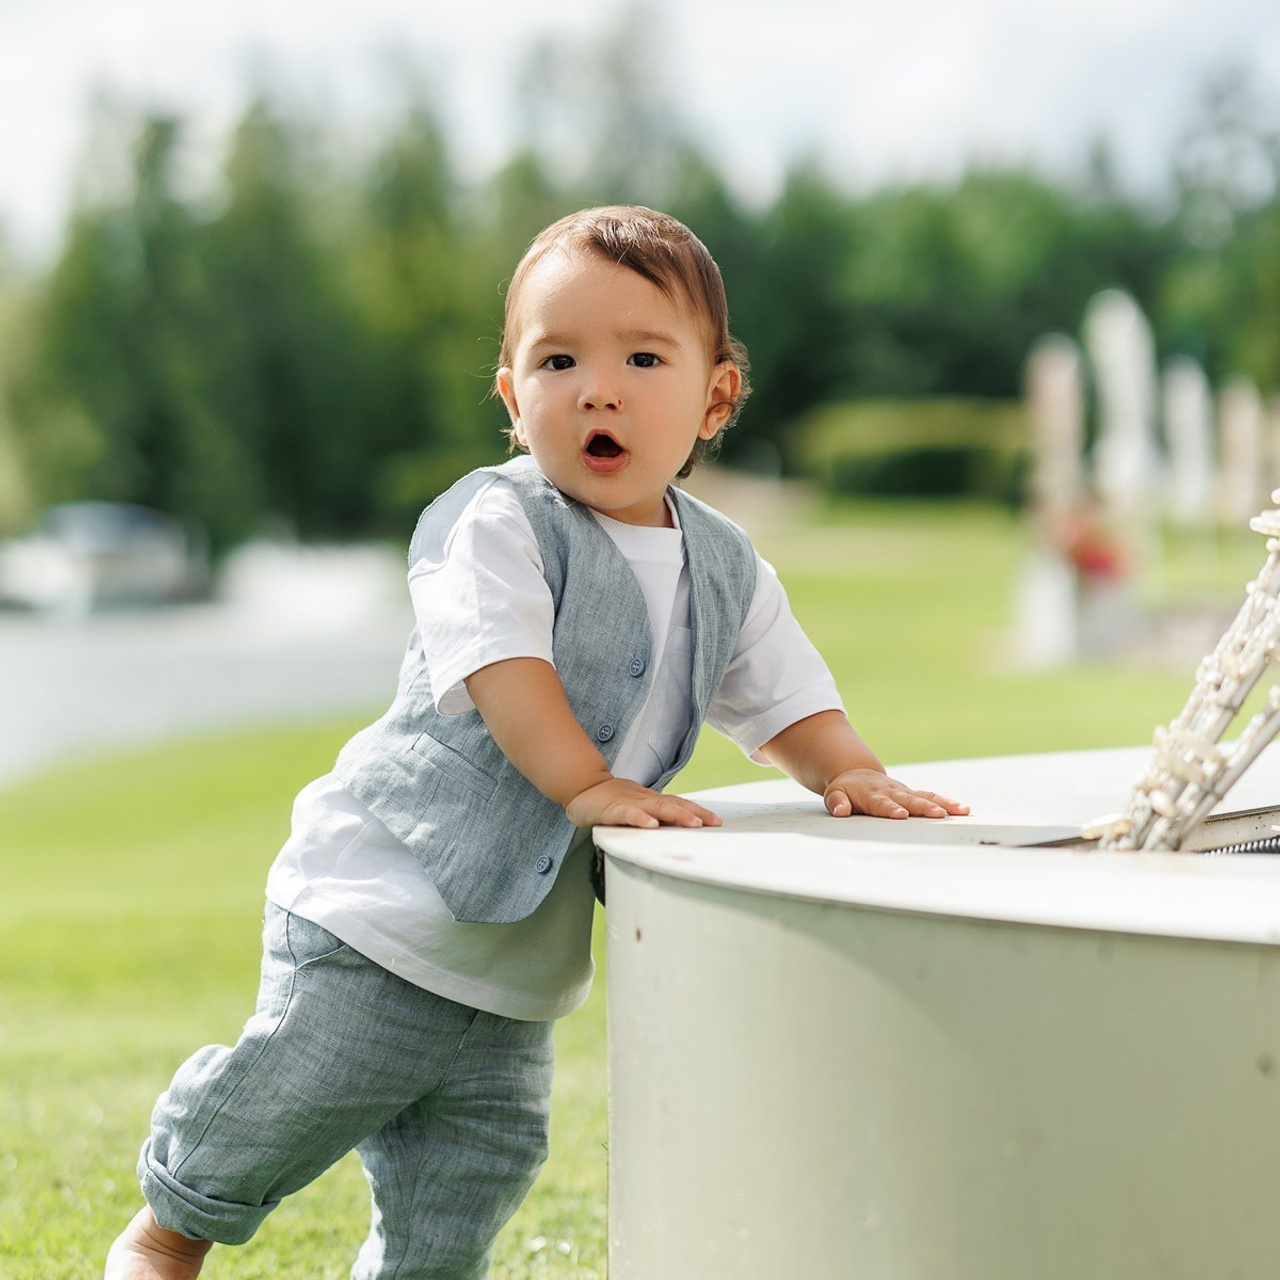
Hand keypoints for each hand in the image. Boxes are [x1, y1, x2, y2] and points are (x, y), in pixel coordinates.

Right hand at [566, 778, 722, 830]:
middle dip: (696, 813)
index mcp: (652, 801)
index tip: (717, 821)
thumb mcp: (637, 808)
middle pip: (675, 805)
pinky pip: (629, 814)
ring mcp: (630, 803)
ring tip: (693, 823)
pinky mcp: (613, 810)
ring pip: (657, 808)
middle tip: (713, 822)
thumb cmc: (611, 801)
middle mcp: (645, 800)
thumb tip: (676, 832)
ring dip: (677, 815)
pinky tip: (651, 825)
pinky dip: (641, 819)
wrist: (583, 787)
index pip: (680, 804)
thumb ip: (654, 817)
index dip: (699, 811)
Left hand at [824, 768, 969, 819]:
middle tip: (938, 813)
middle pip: (908, 800)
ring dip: (942, 803)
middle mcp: (891, 791)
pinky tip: (962, 809)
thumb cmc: (845, 789)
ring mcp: (903, 792)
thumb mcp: (834, 794)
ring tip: (960, 810)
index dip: (890, 809)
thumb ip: (837, 802)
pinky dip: (946, 802)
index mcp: (872, 794)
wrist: (856, 774)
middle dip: (923, 807)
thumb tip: (840, 811)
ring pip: (924, 797)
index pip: (881, 803)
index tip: (901, 815)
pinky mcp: (912, 794)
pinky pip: (931, 796)